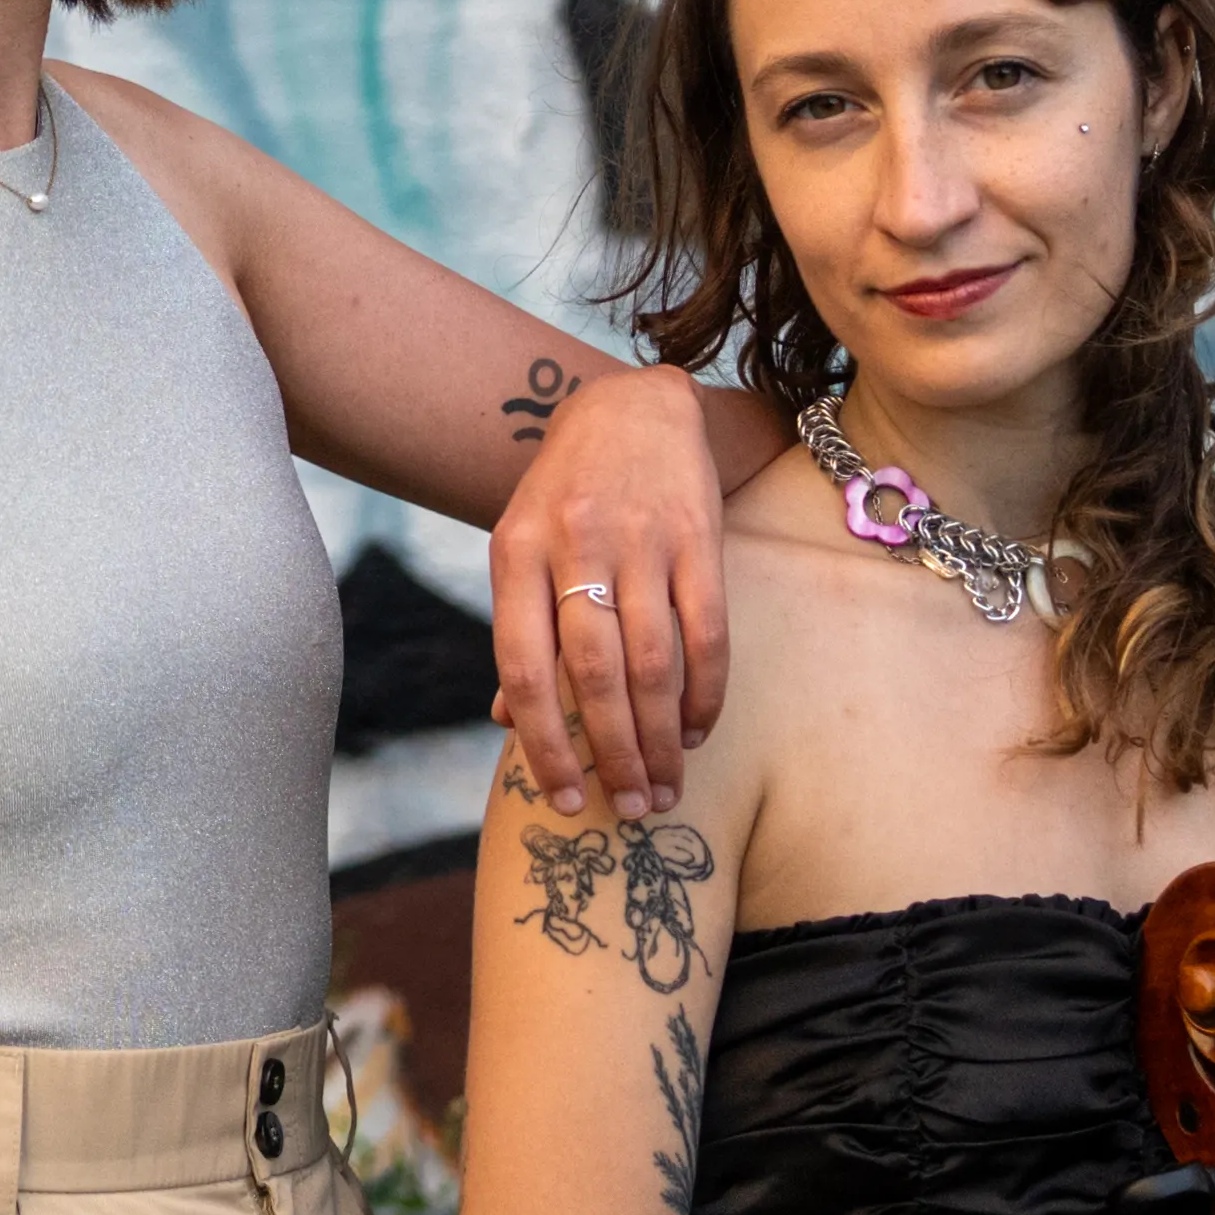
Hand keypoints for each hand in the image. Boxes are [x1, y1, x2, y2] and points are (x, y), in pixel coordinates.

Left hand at [484, 362, 734, 819]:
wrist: (630, 405)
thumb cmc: (564, 495)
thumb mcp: (520, 546)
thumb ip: (519, 629)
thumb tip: (507, 721)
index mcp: (515, 553)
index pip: (521, 666)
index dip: (541, 742)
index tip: (563, 799)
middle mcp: (575, 545)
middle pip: (593, 673)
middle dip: (613, 753)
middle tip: (628, 808)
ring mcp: (640, 540)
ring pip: (653, 661)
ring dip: (661, 737)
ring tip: (664, 788)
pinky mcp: (698, 536)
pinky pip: (707, 632)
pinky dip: (705, 691)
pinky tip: (697, 731)